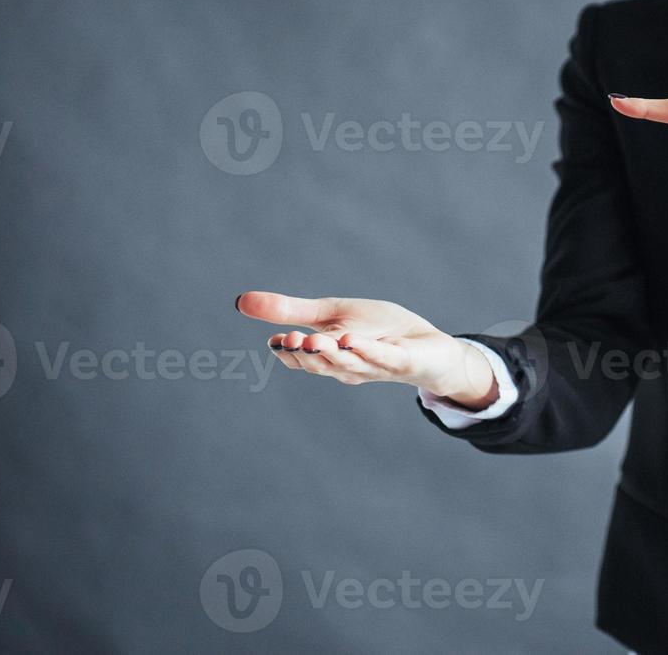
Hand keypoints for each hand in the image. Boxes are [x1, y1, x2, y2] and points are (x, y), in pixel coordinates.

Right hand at [235, 291, 494, 403]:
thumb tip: (239, 301)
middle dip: (304, 354)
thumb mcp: (331, 314)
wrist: (428, 345)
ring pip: (348, 362)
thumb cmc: (378, 331)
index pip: (301, 358)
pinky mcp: (402, 361)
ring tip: (312, 340)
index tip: (274, 342)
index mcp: (328, 357)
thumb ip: (290, 311)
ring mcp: (375, 366)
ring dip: (329, 353)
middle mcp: (348, 367)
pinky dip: (366, 350)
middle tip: (287, 340)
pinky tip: (350, 338)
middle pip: (321, 363)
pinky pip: (382, 357)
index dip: (288, 352)